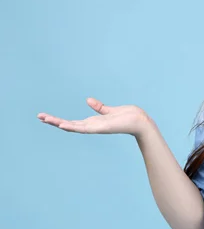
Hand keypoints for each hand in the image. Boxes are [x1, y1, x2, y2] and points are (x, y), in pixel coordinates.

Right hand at [38, 98, 152, 137]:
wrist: (140, 121)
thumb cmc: (128, 116)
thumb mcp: (110, 110)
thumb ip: (99, 107)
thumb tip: (88, 100)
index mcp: (94, 122)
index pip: (73, 121)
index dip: (60, 119)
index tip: (47, 117)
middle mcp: (93, 126)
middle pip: (70, 124)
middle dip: (54, 121)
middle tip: (39, 117)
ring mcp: (96, 128)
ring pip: (74, 127)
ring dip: (59, 123)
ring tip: (46, 119)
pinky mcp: (102, 128)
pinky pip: (85, 128)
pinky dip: (74, 126)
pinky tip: (63, 125)